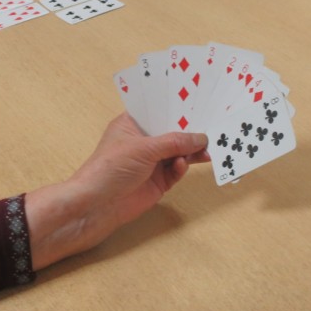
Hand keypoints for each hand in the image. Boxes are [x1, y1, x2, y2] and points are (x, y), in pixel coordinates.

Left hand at [24, 114, 209, 269]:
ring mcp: (152, 162)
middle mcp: (144, 141)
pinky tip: (182, 165)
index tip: (201, 105)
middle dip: (191, 132)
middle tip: (212, 129)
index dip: (178, 109)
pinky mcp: (159, 181)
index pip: (159, 112)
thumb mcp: (144, 148)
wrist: (98, 205)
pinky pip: (177, 170)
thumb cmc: (112, 167)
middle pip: (173, 133)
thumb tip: (202, 138)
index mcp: (133, 124)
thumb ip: (174, 142)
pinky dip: (182, 167)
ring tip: (207, 151)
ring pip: (179, 152)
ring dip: (191, 151)